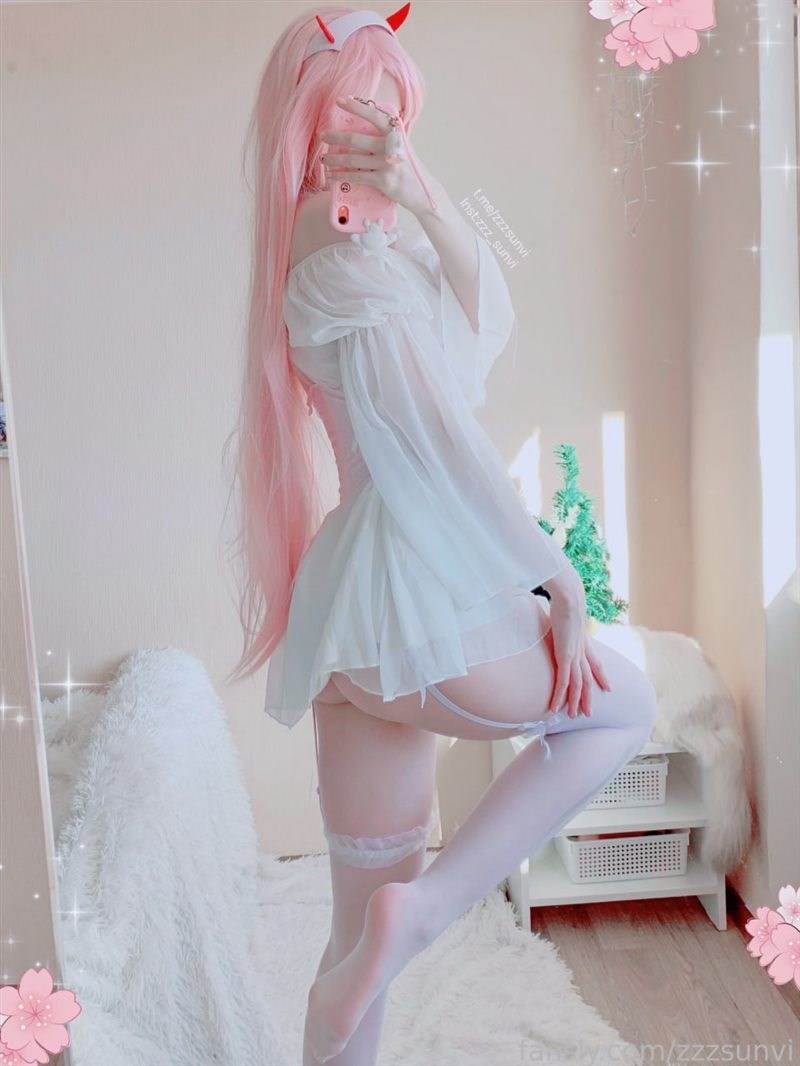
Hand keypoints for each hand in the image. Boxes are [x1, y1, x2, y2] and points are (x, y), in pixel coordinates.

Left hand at [319, 96, 438, 218]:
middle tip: (323, 136)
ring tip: (324, 159)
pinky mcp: (383, 181)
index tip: (340, 101)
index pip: (374, 116)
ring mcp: (387, 164)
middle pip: (356, 140)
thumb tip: (361, 132)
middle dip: (335, 138)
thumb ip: (386, 138)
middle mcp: (391, 146)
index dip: (356, 107)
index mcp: (396, 133)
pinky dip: (342, 176)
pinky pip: (357, 176)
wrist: (423, 193)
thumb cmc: (408, 169)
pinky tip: (332, 176)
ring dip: (334, 160)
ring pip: (353, 160)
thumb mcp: (401, 147)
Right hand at [543, 567, 612, 717]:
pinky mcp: (565, 656)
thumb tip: (559, 610)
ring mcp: (574, 654)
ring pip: (578, 684)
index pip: (596, 662)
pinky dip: (560, 696)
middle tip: (588, 712)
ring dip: (575, 701)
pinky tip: (555, 707)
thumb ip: (564, 615)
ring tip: (573, 716)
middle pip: (588, 678)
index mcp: (583, 640)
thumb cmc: (566, 597)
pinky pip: (563, 681)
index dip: (602, 675)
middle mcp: (582, 650)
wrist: (570, 596)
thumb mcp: (566, 609)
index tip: (608, 687)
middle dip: (589, 696)